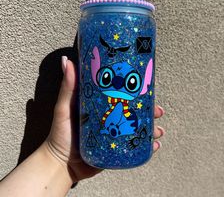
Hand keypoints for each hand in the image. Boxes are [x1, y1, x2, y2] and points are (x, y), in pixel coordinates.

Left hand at [44, 56, 164, 182]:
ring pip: (138, 128)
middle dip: (150, 110)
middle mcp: (110, 118)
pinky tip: (155, 144)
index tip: (147, 85)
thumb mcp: (64, 108)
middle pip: (135, 110)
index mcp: (101, 105)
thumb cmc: (60, 133)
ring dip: (152, 127)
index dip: (136, 90)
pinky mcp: (116, 149)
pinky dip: (147, 146)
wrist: (61, 165)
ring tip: (159, 130)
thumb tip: (66, 60)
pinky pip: (135, 146)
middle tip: (158, 110)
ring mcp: (115, 133)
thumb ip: (67, 87)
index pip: (122, 94)